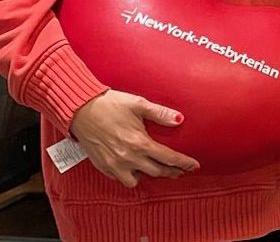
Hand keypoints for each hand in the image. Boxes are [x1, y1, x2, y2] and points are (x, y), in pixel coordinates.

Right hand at [69, 90, 199, 186]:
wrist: (80, 110)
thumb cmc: (109, 105)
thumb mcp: (138, 104)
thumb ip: (160, 113)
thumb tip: (179, 119)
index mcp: (139, 143)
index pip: (169, 158)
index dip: (184, 163)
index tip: (194, 165)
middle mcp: (128, 158)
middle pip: (157, 172)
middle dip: (172, 172)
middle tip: (181, 170)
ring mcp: (114, 165)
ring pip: (138, 180)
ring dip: (150, 176)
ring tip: (159, 169)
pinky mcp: (103, 166)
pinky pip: (121, 178)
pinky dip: (131, 176)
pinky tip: (136, 168)